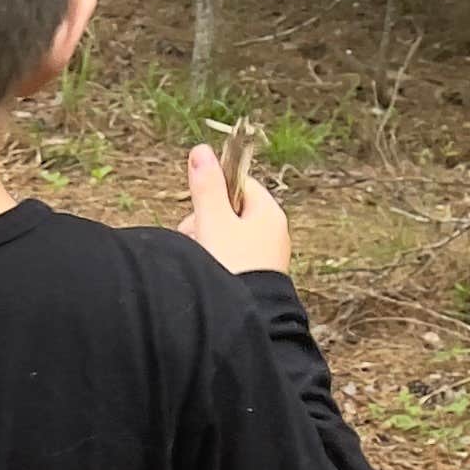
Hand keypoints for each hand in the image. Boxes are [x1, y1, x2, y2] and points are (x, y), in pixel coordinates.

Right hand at [178, 141, 290, 275]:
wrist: (244, 319)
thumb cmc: (231, 267)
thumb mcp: (212, 221)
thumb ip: (206, 187)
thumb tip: (201, 150)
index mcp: (269, 213)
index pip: (240, 185)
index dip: (214, 193)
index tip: (199, 209)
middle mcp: (274, 233)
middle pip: (232, 212)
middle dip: (205, 223)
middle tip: (195, 238)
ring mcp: (268, 257)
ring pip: (230, 237)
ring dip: (208, 243)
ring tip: (201, 261)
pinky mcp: (259, 279)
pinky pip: (234, 259)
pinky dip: (218, 262)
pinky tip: (210, 274)